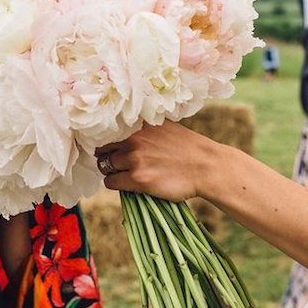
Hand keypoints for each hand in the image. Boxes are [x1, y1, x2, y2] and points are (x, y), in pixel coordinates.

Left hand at [96, 120, 218, 201]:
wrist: (206, 166)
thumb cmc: (186, 147)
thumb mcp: (162, 126)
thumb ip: (141, 127)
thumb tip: (121, 128)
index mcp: (137, 124)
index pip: (105, 130)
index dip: (103, 140)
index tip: (106, 146)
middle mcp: (133, 139)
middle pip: (101, 148)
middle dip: (104, 155)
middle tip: (113, 162)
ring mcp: (134, 159)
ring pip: (104, 165)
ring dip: (110, 170)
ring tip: (121, 173)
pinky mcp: (138, 178)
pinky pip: (111, 182)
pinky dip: (114, 183)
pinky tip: (124, 183)